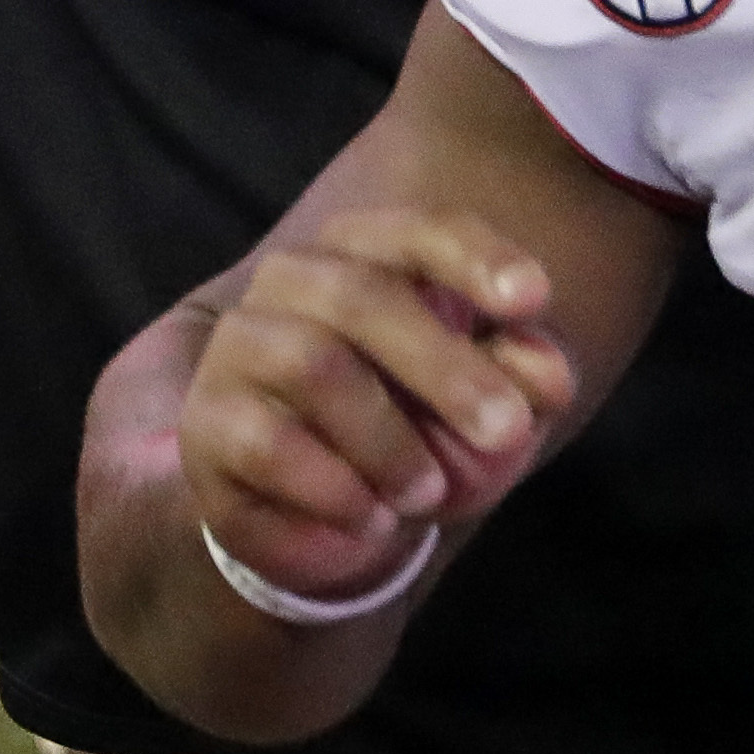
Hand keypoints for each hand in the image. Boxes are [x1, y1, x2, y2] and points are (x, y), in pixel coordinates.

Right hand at [180, 209, 578, 605]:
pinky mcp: (206, 424)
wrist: (326, 514)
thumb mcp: (485, 413)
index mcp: (366, 254)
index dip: (474, 258)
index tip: (534, 299)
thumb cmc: (418, 431)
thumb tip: (546, 378)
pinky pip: (267, 443)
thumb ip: (520, 385)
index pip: (416, 233)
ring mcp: (240, 347)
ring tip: (429, 494)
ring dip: (387, 439)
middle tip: (507, 431)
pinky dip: (334, 489)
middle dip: (444, 366)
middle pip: (362, 296)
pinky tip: (374, 521)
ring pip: (313, 363)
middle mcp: (293, 281)